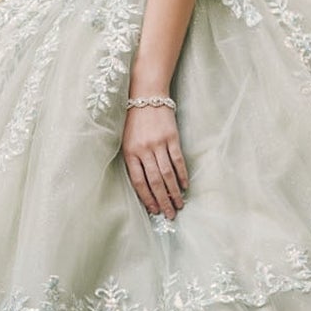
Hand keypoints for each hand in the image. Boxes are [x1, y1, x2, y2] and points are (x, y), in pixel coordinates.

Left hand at [122, 103, 188, 218]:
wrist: (146, 95)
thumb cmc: (134, 120)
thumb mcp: (126, 141)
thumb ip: (134, 161)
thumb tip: (145, 186)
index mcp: (130, 152)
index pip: (139, 182)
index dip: (147, 198)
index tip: (154, 211)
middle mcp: (143, 149)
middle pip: (154, 181)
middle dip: (163, 200)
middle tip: (170, 214)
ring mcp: (158, 143)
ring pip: (167, 174)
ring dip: (174, 191)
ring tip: (179, 204)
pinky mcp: (171, 137)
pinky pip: (177, 160)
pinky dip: (182, 174)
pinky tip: (184, 185)